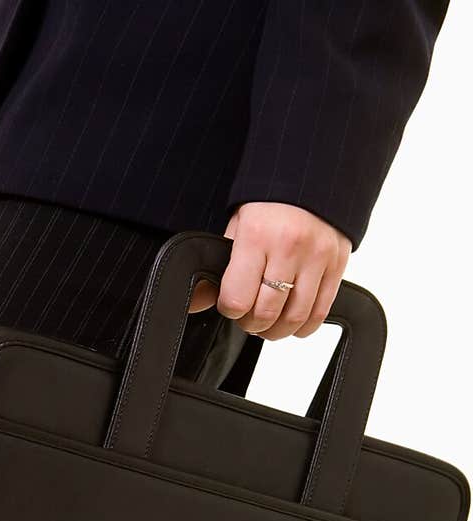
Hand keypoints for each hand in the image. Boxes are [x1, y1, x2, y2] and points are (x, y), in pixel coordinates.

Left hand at [194, 202, 350, 339]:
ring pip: (294, 318)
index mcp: (257, 236)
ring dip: (276, 331)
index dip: (230, 310)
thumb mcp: (236, 227)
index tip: (231, 304)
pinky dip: (303, 327)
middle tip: (249, 316)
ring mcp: (317, 256)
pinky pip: (320, 312)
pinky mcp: (337, 264)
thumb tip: (196, 302)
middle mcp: (289, 247)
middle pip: (266, 313)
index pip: (238, 300)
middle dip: (252, 324)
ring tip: (268, 323)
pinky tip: (291, 323)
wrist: (312, 174)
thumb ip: (219, 266)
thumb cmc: (269, 204)